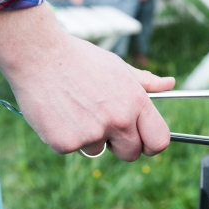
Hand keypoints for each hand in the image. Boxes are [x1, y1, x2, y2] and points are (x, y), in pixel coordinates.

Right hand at [12, 36, 175, 160]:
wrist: (38, 54)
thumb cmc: (80, 59)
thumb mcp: (118, 67)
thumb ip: (146, 82)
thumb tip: (170, 84)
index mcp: (136, 102)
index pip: (159, 140)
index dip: (152, 145)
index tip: (143, 142)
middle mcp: (119, 121)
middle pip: (132, 154)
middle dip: (121, 145)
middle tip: (103, 124)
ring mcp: (93, 134)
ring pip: (98, 150)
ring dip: (89, 137)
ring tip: (74, 108)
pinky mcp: (66, 143)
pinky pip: (71, 149)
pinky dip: (64, 136)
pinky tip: (58, 112)